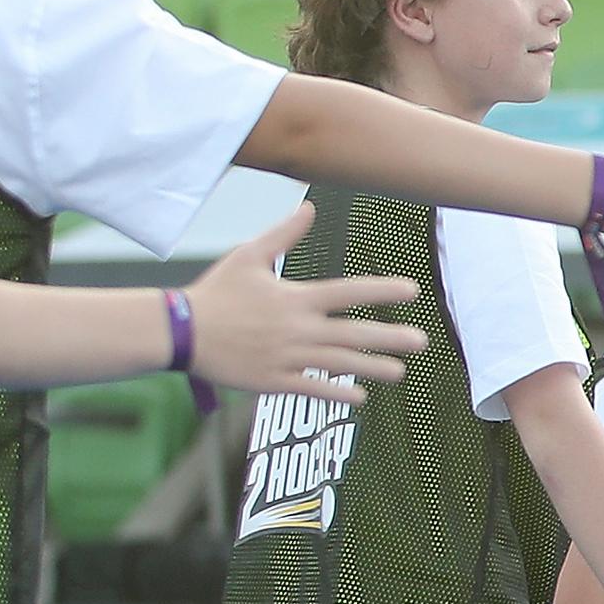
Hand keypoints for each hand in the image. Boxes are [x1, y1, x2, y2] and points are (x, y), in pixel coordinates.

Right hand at [179, 207, 425, 397]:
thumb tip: (308, 207)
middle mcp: (297, 330)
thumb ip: (284, 234)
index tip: (413, 291)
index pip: (348, 293)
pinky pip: (312, 389)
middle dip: (390, 338)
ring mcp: (286, 358)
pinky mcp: (272, 382)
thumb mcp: (248, 255)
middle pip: (353, 334)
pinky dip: (337, 393)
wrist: (181, 332)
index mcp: (295, 298)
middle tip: (423, 341)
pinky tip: (361, 397)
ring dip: (373, 368)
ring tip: (401, 372)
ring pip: (339, 365)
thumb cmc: (215, 292)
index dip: (382, 291)